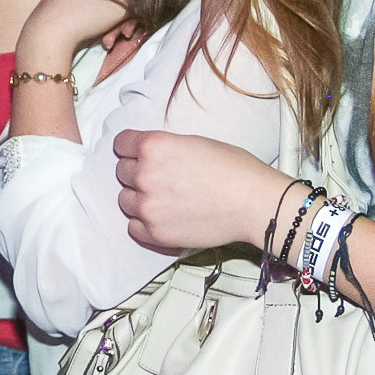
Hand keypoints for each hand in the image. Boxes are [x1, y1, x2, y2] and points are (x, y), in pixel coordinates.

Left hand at [16, 0, 129, 67]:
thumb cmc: (85, 15)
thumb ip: (136, 1)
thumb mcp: (119, 9)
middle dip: (127, 10)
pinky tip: (103, 39)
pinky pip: (94, 4)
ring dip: (115, 21)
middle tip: (128, 30)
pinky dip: (101, 20)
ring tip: (111, 39)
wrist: (48, 32)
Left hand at [113, 129, 286, 252]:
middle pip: (122, 171)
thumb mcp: (193, 142)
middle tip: (161, 178)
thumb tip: (149, 157)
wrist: (254, 203)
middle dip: (138, 173)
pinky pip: (133, 227)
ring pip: (125, 200)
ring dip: (140, 198)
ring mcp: (147, 206)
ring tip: (165, 199)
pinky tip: (163, 217)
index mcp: (153, 146)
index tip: (139, 155)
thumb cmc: (234, 169)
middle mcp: (145, 174)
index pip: (121, 144)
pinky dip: (144, 223)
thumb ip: (164, 148)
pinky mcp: (154, 232)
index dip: (131, 149)